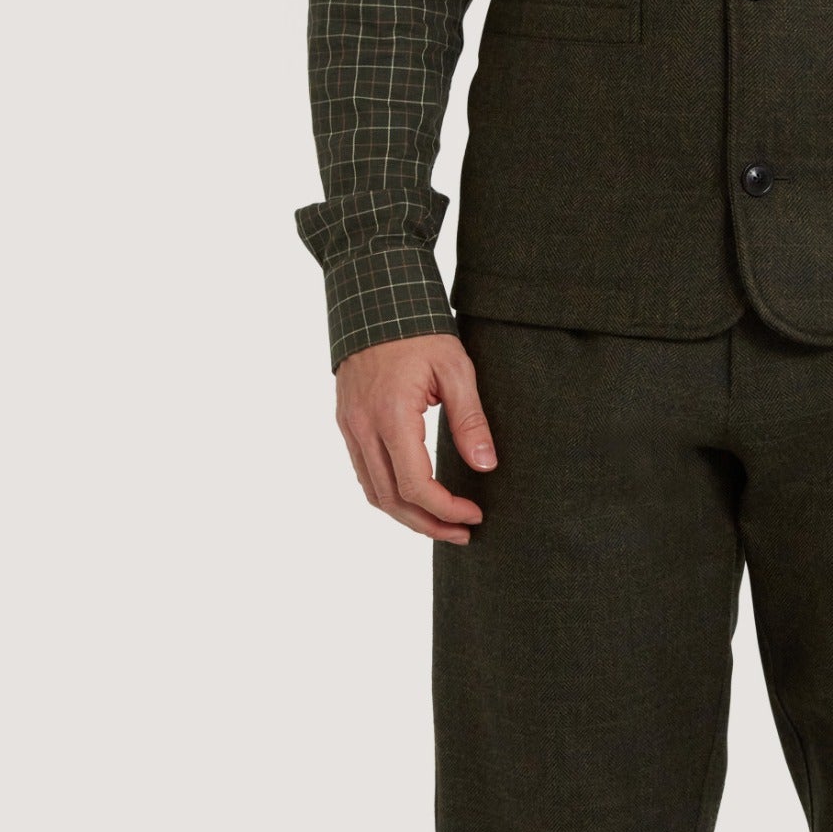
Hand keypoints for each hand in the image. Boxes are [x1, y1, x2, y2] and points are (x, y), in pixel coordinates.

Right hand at [334, 332, 497, 544]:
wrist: (374, 298)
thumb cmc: (420, 331)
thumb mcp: (455, 369)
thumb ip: (470, 420)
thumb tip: (486, 466)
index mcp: (391, 416)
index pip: (415, 486)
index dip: (446, 509)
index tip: (475, 514)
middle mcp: (363, 427)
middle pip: (390, 500)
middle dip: (427, 524)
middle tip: (462, 533)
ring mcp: (350, 426)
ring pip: (372, 492)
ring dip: (406, 516)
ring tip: (441, 523)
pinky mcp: (347, 422)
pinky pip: (363, 472)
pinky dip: (388, 494)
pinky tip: (415, 497)